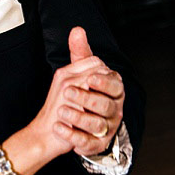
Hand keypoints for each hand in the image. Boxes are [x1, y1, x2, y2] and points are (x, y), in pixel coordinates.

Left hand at [57, 27, 125, 156]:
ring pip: (97, 124)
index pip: (115, 85)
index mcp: (113, 91)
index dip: (104, 82)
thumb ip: (80, 54)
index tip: (89, 79)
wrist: (59, 123)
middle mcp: (114, 110)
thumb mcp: (77, 72)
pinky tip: (59, 127)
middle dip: (87, 98)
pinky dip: (72, 135)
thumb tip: (77, 30)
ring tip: (62, 110)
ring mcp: (107, 128)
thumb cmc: (76, 93)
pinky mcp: (96, 144)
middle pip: (107, 105)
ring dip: (78, 117)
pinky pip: (87, 142)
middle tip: (67, 92)